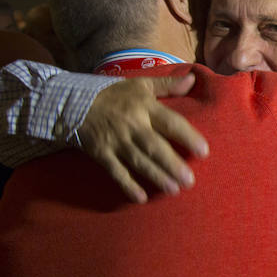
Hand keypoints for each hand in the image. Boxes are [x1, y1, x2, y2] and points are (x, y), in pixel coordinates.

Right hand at [77, 74, 207, 203]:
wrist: (73, 102)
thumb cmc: (114, 94)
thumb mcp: (140, 84)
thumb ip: (168, 85)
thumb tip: (193, 79)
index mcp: (144, 107)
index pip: (170, 122)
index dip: (187, 136)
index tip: (203, 151)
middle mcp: (131, 124)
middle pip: (155, 147)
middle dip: (172, 164)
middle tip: (189, 181)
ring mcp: (116, 140)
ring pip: (138, 161)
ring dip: (156, 176)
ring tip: (174, 189)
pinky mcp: (102, 153)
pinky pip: (116, 171)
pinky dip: (127, 185)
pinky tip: (141, 198)